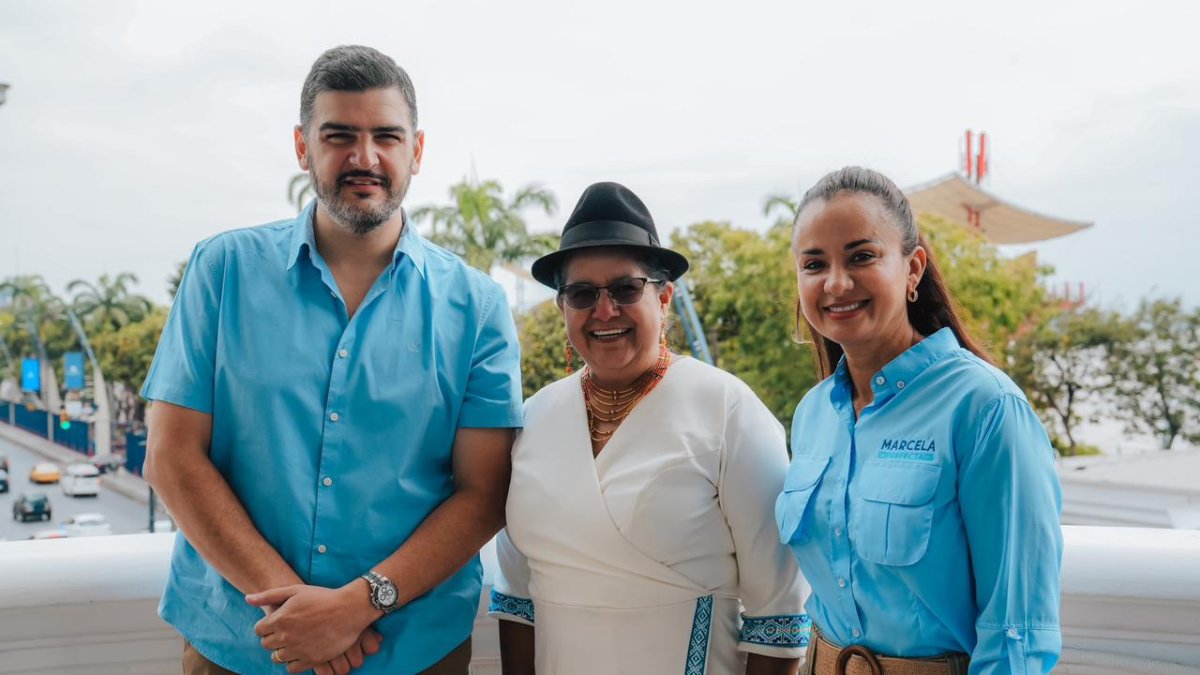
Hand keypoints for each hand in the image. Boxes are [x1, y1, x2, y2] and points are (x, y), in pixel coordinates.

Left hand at [248, 582, 382, 670]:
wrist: (349, 609)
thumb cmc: (322, 597)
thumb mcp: (295, 590)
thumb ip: (269, 595)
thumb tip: (247, 598)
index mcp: (280, 619)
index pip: (259, 631)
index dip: (267, 627)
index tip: (277, 623)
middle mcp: (286, 636)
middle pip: (266, 645)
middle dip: (273, 638)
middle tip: (287, 631)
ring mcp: (298, 650)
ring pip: (277, 658)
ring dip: (283, 650)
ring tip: (295, 641)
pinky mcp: (311, 660)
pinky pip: (291, 668)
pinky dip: (293, 662)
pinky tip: (301, 651)